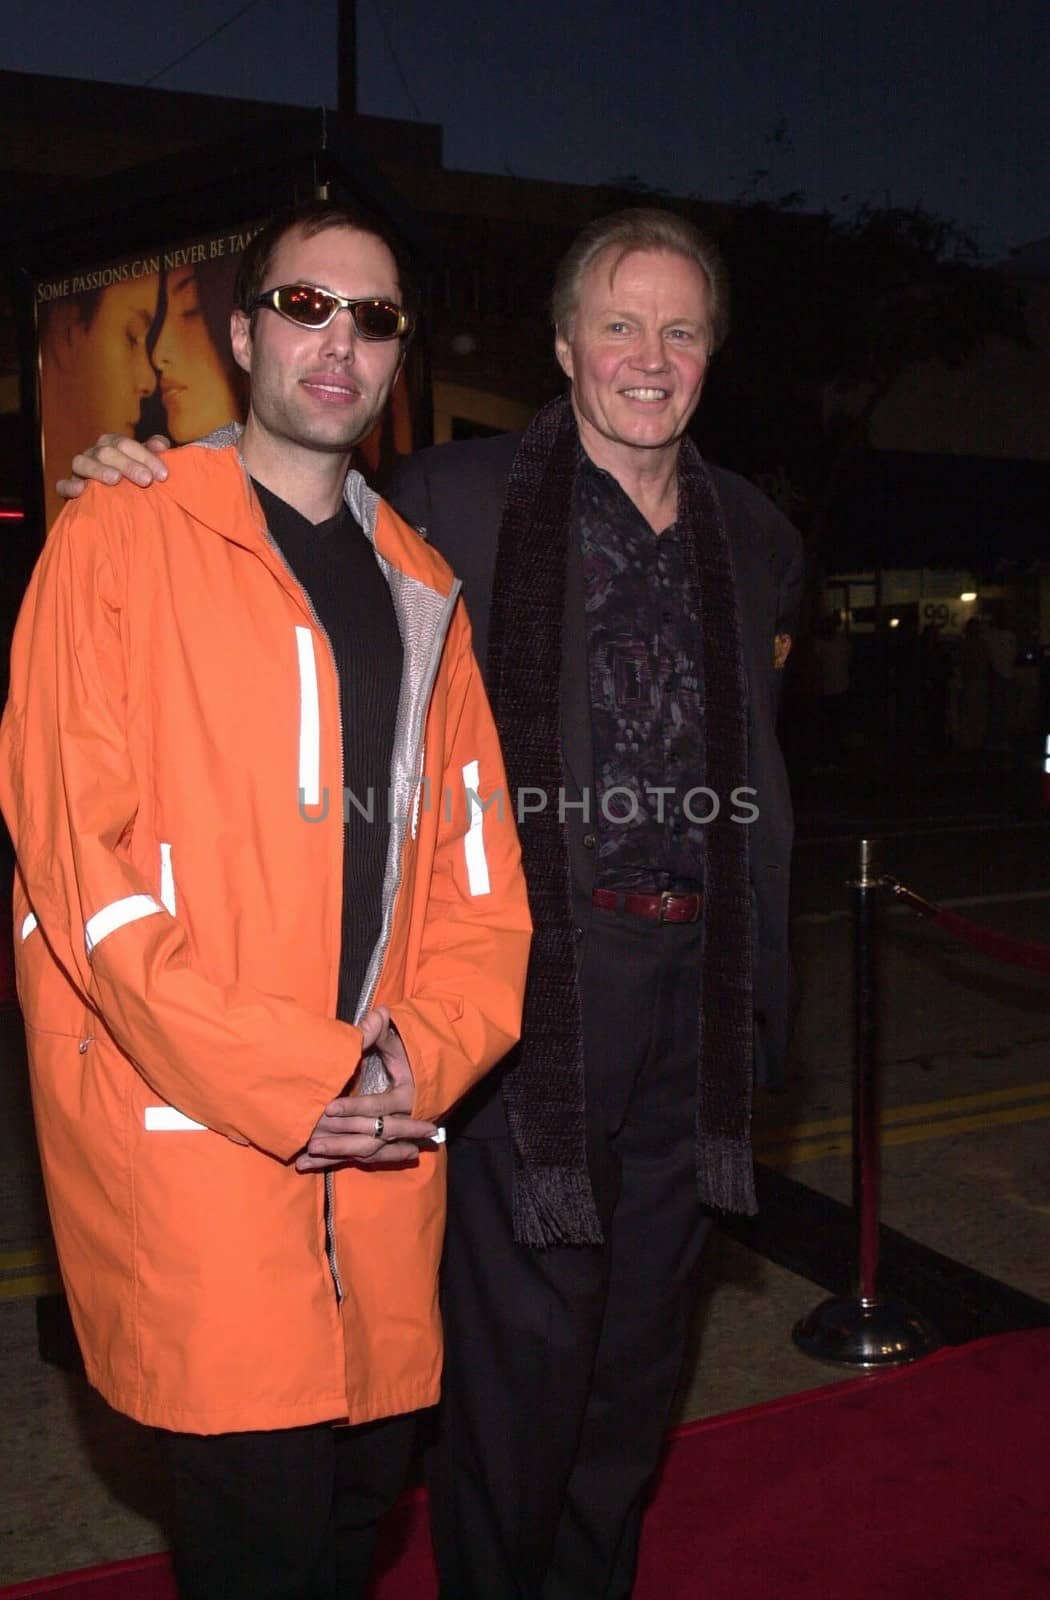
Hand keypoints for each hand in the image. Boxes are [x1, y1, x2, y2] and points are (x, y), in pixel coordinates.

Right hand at [56, 434, 171, 500]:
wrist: (115, 506)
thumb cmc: (134, 482)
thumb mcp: (146, 466)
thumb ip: (154, 454)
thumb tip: (161, 444)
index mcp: (113, 445)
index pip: (127, 444)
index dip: (146, 456)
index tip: (163, 475)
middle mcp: (95, 453)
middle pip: (107, 451)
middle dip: (128, 464)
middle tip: (146, 480)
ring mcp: (80, 470)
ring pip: (83, 462)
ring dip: (99, 469)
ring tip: (115, 479)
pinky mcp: (69, 488)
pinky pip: (63, 485)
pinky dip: (69, 486)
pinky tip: (80, 490)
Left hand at [295, 1007, 437, 1171]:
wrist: (422, 1082)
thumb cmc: (405, 1059)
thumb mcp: (396, 1045)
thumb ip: (382, 1033)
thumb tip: (380, 1011)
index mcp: (405, 1098)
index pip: (377, 1107)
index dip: (355, 1107)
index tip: (329, 1107)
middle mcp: (399, 1122)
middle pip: (370, 1135)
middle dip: (341, 1138)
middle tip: (313, 1139)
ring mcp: (388, 1136)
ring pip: (362, 1150)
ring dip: (334, 1154)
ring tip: (308, 1154)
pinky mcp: (375, 1144)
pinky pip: (354, 1157)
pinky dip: (330, 1163)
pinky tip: (305, 1165)